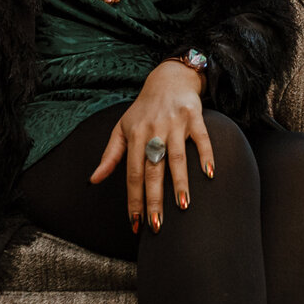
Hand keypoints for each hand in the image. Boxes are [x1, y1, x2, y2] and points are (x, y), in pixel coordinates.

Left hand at [90, 60, 212, 230]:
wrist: (168, 78)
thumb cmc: (144, 109)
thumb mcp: (122, 129)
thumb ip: (110, 156)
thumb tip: (93, 180)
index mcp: (135, 136)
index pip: (132, 173)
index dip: (134, 199)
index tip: (136, 223)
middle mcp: (154, 131)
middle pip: (153, 170)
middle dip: (154, 199)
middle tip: (157, 225)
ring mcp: (175, 124)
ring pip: (177, 158)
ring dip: (180, 183)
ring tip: (183, 207)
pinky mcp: (194, 116)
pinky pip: (201, 139)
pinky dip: (206, 155)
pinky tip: (209, 174)